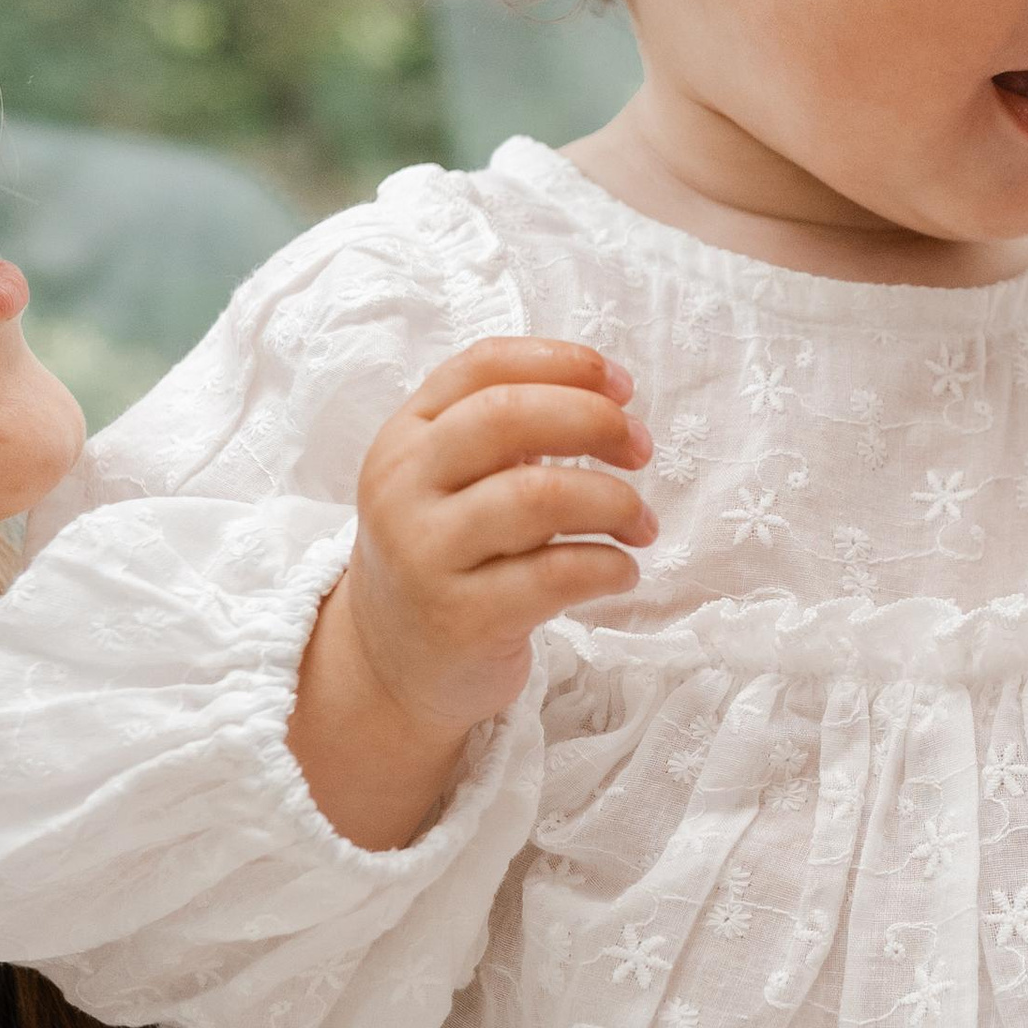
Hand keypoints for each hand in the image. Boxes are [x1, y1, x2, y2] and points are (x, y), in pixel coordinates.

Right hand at [290, 336, 652, 849]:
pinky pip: (556, 574)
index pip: (484, 367)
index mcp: (405, 437)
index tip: (622, 386)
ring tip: (640, 524)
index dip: (564, 364)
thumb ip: (504, 431)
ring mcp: (424, 553)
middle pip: (509, 416)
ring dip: (614, 501)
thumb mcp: (447, 481)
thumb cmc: (443, 555)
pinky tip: (622, 571)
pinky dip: (609, 566)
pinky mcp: (460, 618)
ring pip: (538, 495)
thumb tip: (610, 402)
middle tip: (641, 449)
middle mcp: (403, 487)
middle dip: (594, 421)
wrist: (386, 664)